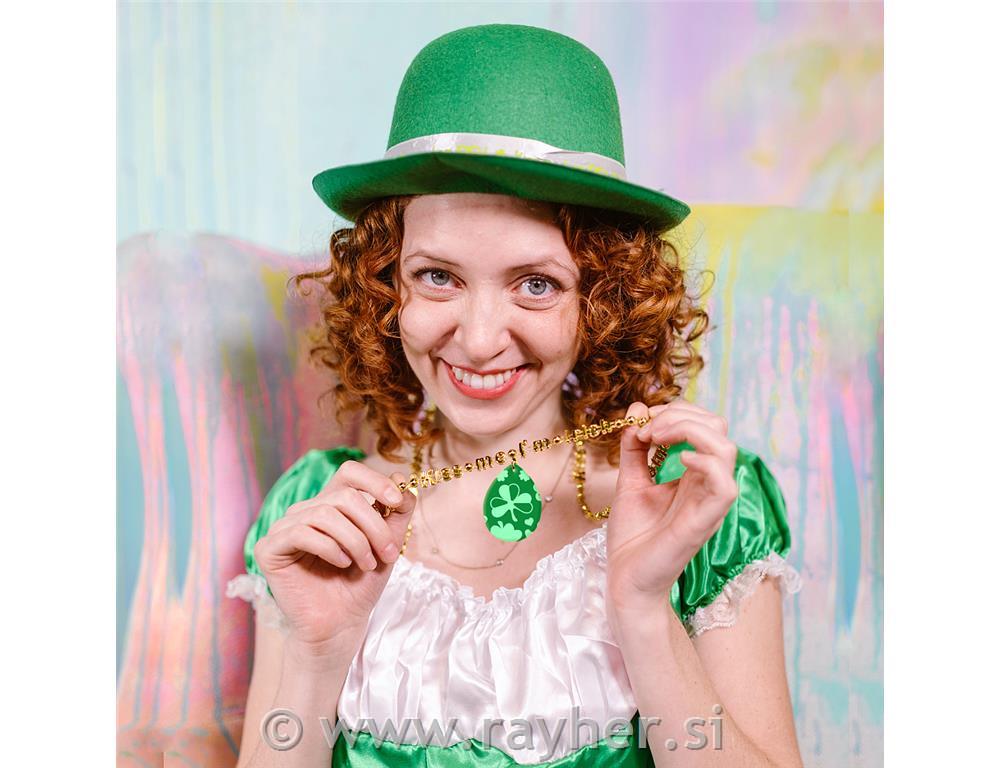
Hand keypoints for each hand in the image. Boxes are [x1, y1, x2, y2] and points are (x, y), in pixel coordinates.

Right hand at [252, 461, 415, 654]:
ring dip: (356, 540)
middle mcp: (305, 511)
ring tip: (368, 564)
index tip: (397, 503)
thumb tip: (402, 477)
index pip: (349, 472)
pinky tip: (341, 564)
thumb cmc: (361, 585)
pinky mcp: (269, 548)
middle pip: (344, 496)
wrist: (341, 625)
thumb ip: (397, 511)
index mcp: (331, 504)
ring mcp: (284, 528)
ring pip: (325, 514)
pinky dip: (329, 548)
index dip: (375, 481)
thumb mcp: (388, 543)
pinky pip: (302, 533)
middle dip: (373, 525)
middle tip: (389, 553)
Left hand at [606, 400, 738, 613]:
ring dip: (688, 431)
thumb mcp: (630, 481)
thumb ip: (635, 447)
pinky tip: (676, 461)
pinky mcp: (705, 521)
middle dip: (680, 415)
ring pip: (726, 449)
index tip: (641, 422)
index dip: (675, 411)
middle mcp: (706, 484)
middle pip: (718, 428)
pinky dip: (704, 462)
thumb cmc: (632, 537)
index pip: (705, 424)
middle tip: (647, 431)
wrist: (625, 579)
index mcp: (694, 474)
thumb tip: (638, 408)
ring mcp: (708, 502)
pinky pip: (725, 485)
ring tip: (656, 440)